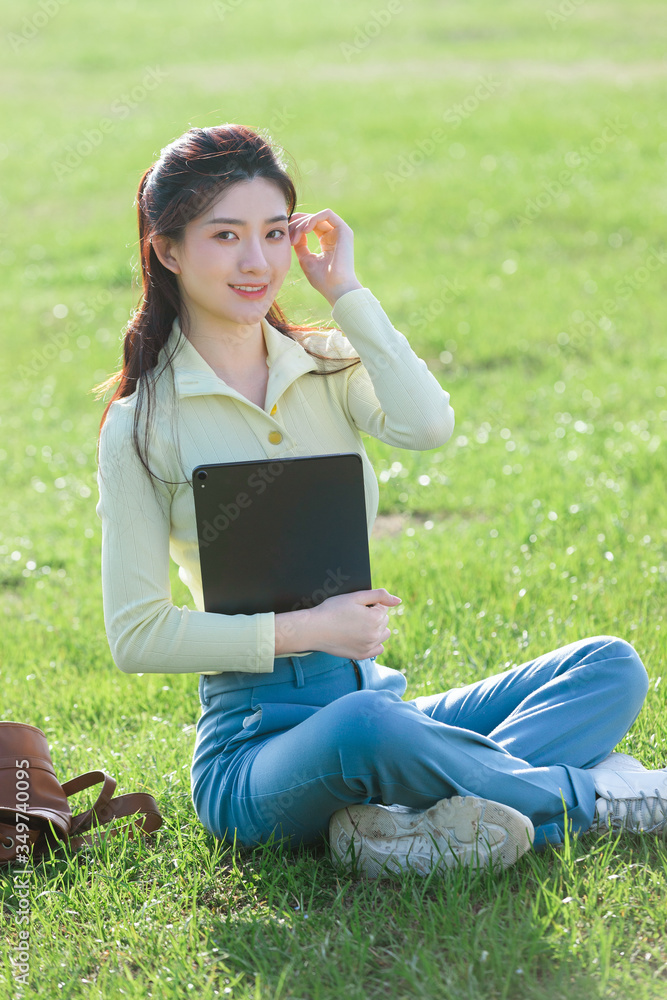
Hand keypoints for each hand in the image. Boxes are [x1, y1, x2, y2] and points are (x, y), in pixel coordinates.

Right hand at [275, 588, 401, 659]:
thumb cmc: (332, 610)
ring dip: (376, 628)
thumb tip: (398, 600)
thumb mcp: (356, 596)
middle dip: (373, 615)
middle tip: (353, 615)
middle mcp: (375, 635)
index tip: (355, 607)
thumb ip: (379, 595)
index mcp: (376, 619)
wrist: (313, 629)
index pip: (383, 607)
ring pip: (383, 634)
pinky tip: (361, 637)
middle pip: (384, 620)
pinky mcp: (361, 655)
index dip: (369, 604)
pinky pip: (378, 649)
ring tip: (358, 625)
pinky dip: (373, 643)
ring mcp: (369, 647)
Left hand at [289, 209, 362, 306]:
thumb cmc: (322, 279)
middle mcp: (334, 234)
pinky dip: (313, 219)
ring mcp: (340, 232)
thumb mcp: (305, 259)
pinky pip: (327, 214)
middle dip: (296, 224)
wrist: (336, 289)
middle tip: (288, 237)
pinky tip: (305, 230)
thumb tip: (294, 233)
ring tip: (295, 237)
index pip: (309, 225)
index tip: (285, 238)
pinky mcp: (344, 230)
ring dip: (302, 223)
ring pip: (317, 216)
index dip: (295, 226)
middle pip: (311, 219)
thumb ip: (300, 245)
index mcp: (327, 241)